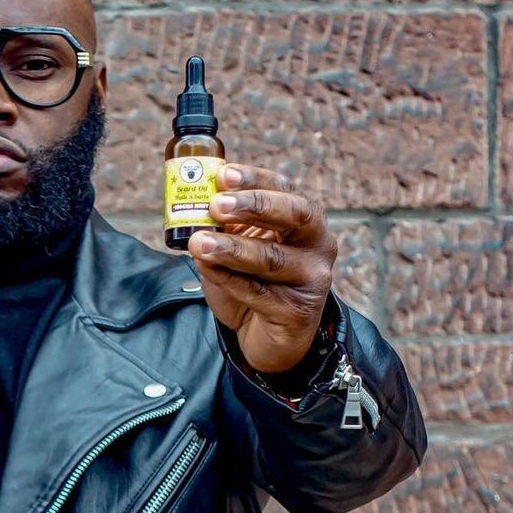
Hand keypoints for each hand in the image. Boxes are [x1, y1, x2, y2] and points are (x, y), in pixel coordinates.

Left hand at [187, 164, 337, 375]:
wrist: (266, 336)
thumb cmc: (253, 284)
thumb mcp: (237, 248)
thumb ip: (223, 227)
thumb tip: (193, 204)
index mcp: (305, 220)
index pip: (284, 189)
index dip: (254, 180)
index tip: (223, 175)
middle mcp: (318, 244)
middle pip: (293, 215)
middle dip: (253, 207)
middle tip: (217, 205)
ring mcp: (313, 278)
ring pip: (272, 258)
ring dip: (231, 249)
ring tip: (198, 242)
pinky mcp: (299, 311)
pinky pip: (259, 292)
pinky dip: (228, 279)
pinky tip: (205, 268)